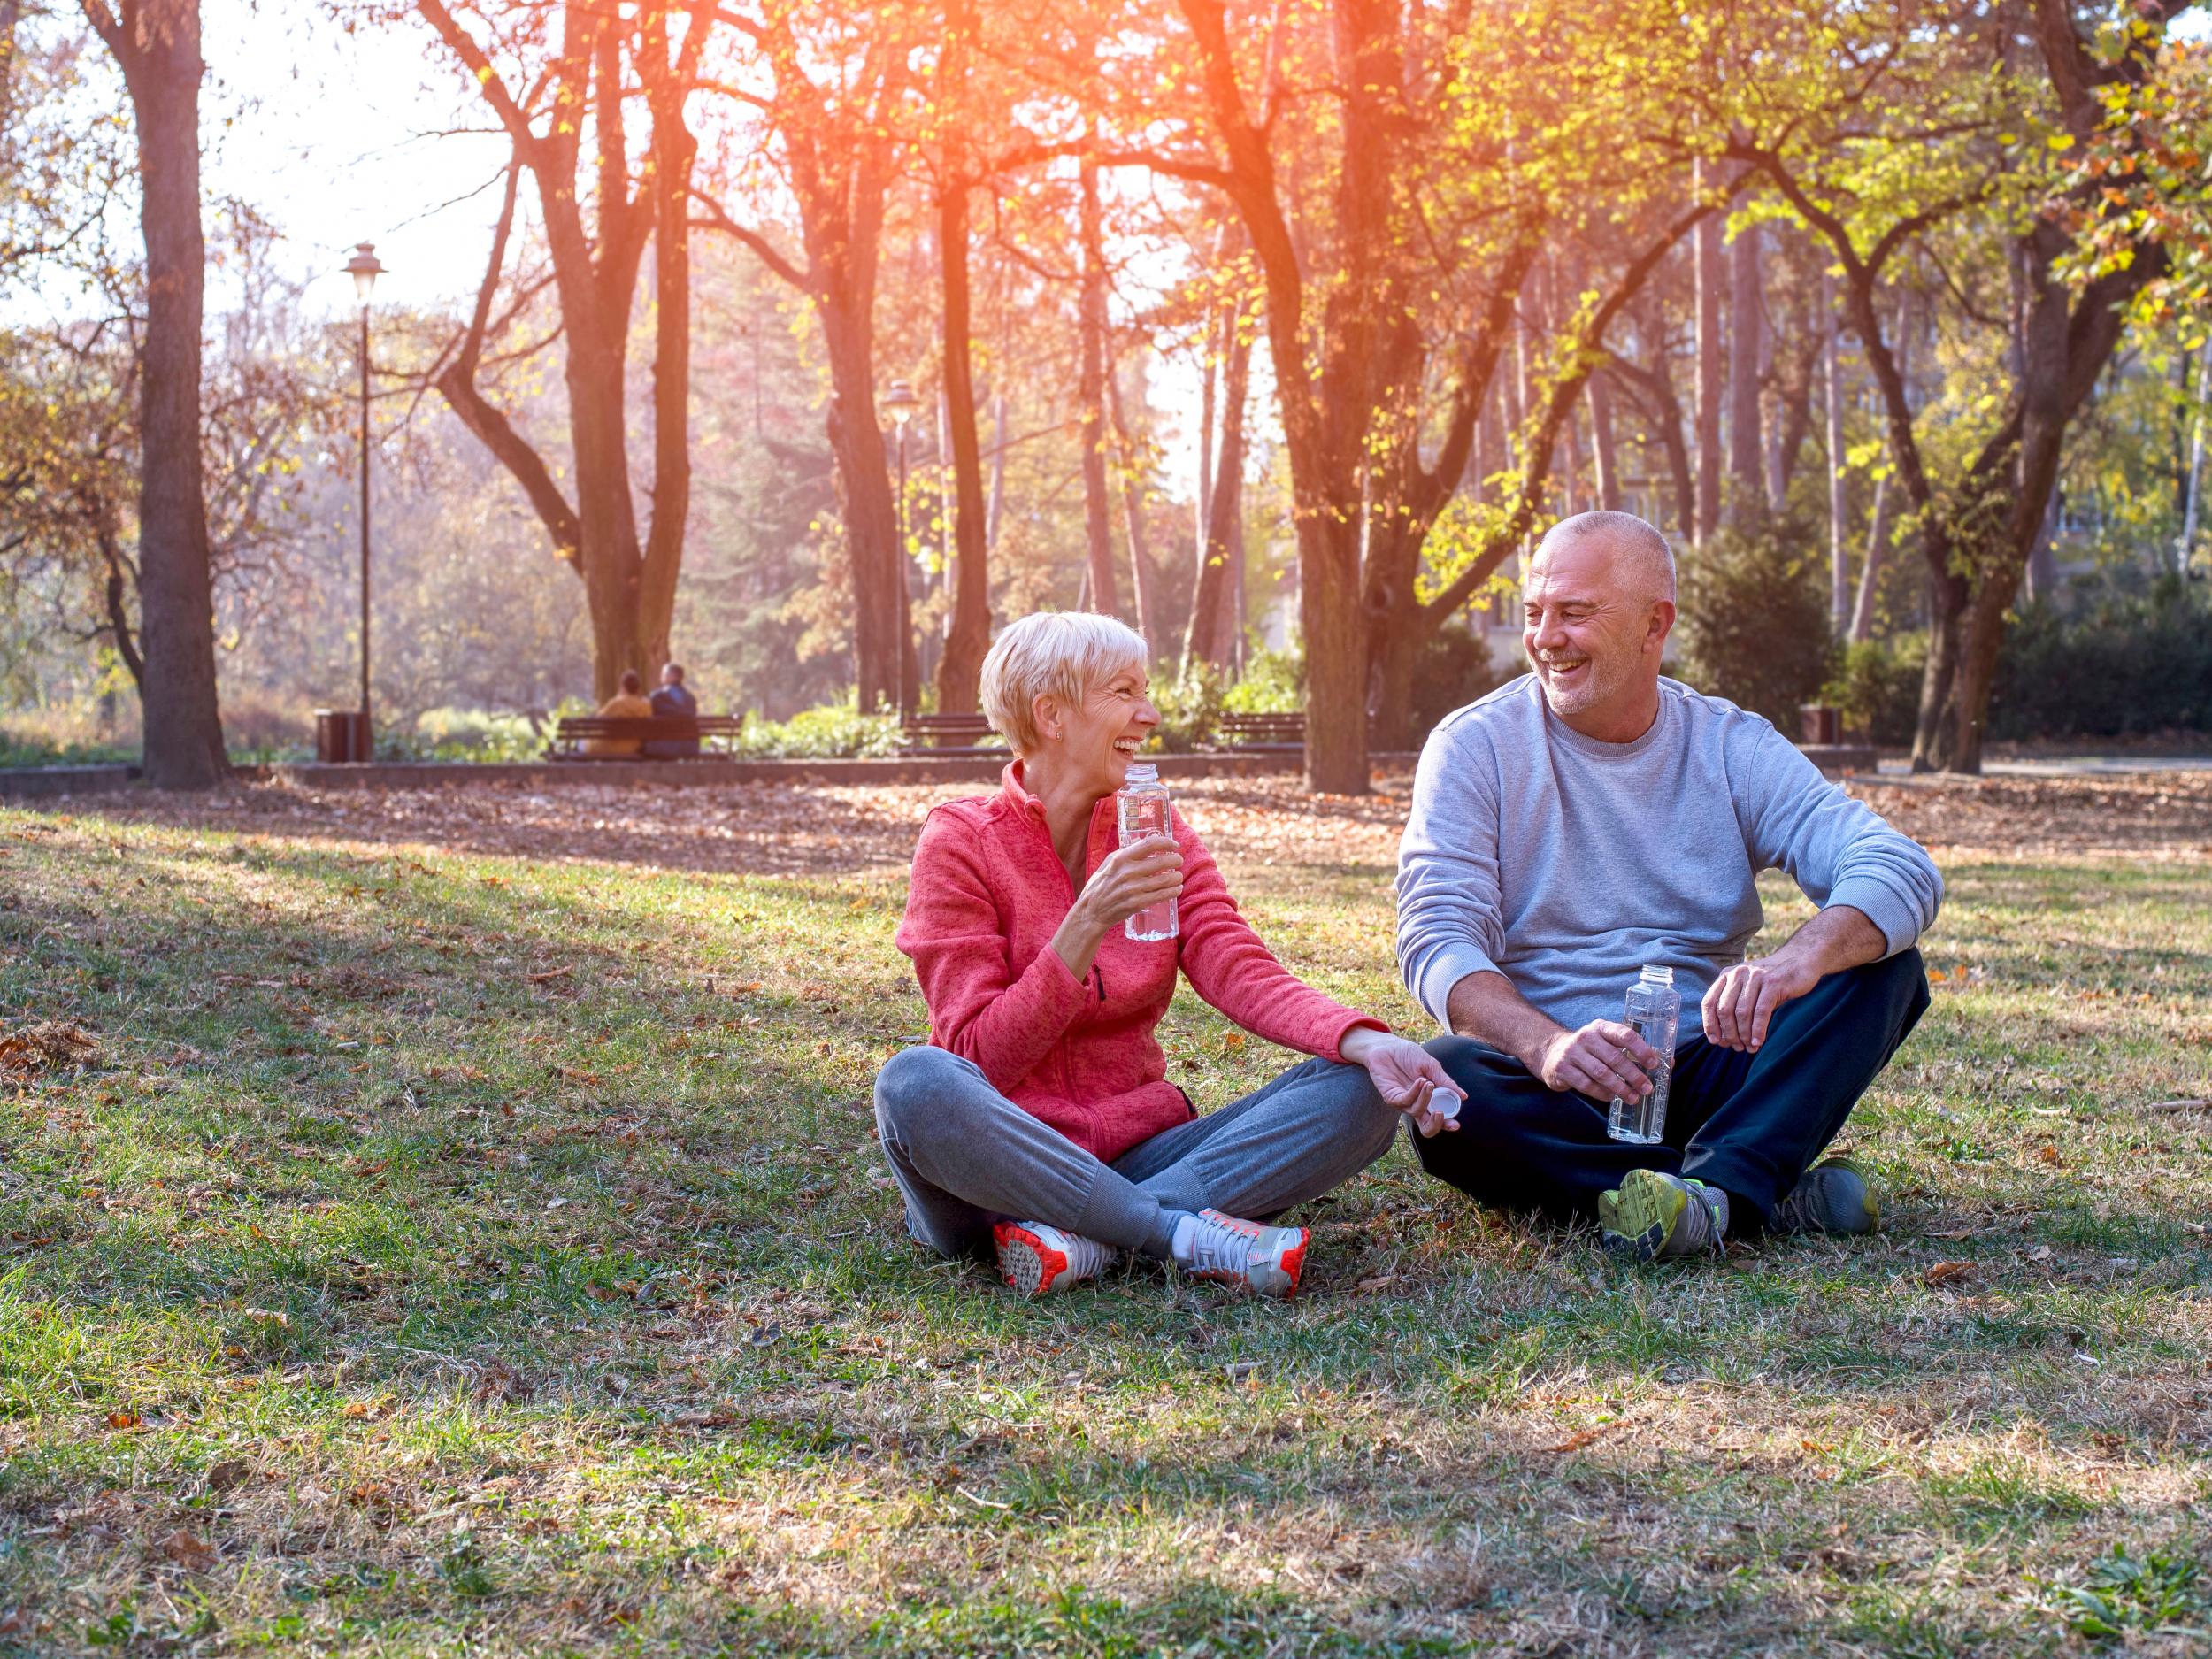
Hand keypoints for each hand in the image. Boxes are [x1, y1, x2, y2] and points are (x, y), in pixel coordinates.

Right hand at [1075, 835, 1183, 932]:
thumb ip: (1126, 853)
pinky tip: (1177, 889)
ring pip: (1166, 879)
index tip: (1174, 845)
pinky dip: (1174, 891)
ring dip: (1177, 877)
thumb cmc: (1101, 884)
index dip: (1167, 843)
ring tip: (1178, 876)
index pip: (1150, 844)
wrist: (1092, 911)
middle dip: (1176, 860)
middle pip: (1163, 861)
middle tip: (1178, 861)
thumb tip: (1147, 845)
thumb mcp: (1109, 863)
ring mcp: (1133, 889)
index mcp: (1121, 858)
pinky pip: (1162, 895)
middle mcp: (1128, 872)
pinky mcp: (1137, 903)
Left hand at [1340, 1028, 1464, 1137]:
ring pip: (1417, 1112)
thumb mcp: (1431, 1066)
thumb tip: (1464, 1096)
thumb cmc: (1408, 1055)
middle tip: (1440, 1113)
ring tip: (1429, 1083)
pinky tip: (1420, 1080)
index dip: (1447, 1124)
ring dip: (1426, 1098)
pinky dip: (1415, 1092)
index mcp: (1429, 1099)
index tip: (1456, 1124)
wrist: (1387, 1045)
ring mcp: (1403, 1102)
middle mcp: (1416, 1105)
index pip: (1439, 1119)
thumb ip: (1445, 1082)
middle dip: (1435, 1124)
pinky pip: (1405, 1101)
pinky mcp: (1391, 1097)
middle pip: (1426, 1127)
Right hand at [1534, 1019, 1660, 1101]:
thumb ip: (1633, 1051)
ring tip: (1633, 1098)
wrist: (1553, 1054)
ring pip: (1601, 1073)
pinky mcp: (1562, 1068)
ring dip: (1620, 1088)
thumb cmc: (1591, 1051)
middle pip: (1614, 1057)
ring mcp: (1572, 1053)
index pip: (1624, 1034)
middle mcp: (1586, 1037)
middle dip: (1633, 1075)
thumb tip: (1668, 1063)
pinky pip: (1586, 1085)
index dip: (1641, 1049)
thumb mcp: (1608, 1043)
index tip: (1653, 1064)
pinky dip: (1602, 1093)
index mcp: (1601, 1027)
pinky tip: (1612, 1098)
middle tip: (1647, 1088)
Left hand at [1701, 954, 1819, 1051]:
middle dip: (1729, 1033)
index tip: (1715, 1041)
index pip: (1709, 1002)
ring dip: (1744, 1035)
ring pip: (1742, 1012)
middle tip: (1737, 1047)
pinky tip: (1758, 1042)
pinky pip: (1761, 1011)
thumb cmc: (1772, 985)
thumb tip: (1723, 1039)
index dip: (1709, 1024)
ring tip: (1749, 1048)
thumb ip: (1735, 1009)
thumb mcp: (1749, 992)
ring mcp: (1754, 976)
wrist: (1801, 964)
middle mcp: (1737, 974)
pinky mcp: (1773, 982)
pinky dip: (1758, 1029)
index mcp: (1726, 976)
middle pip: (1724, 1009)